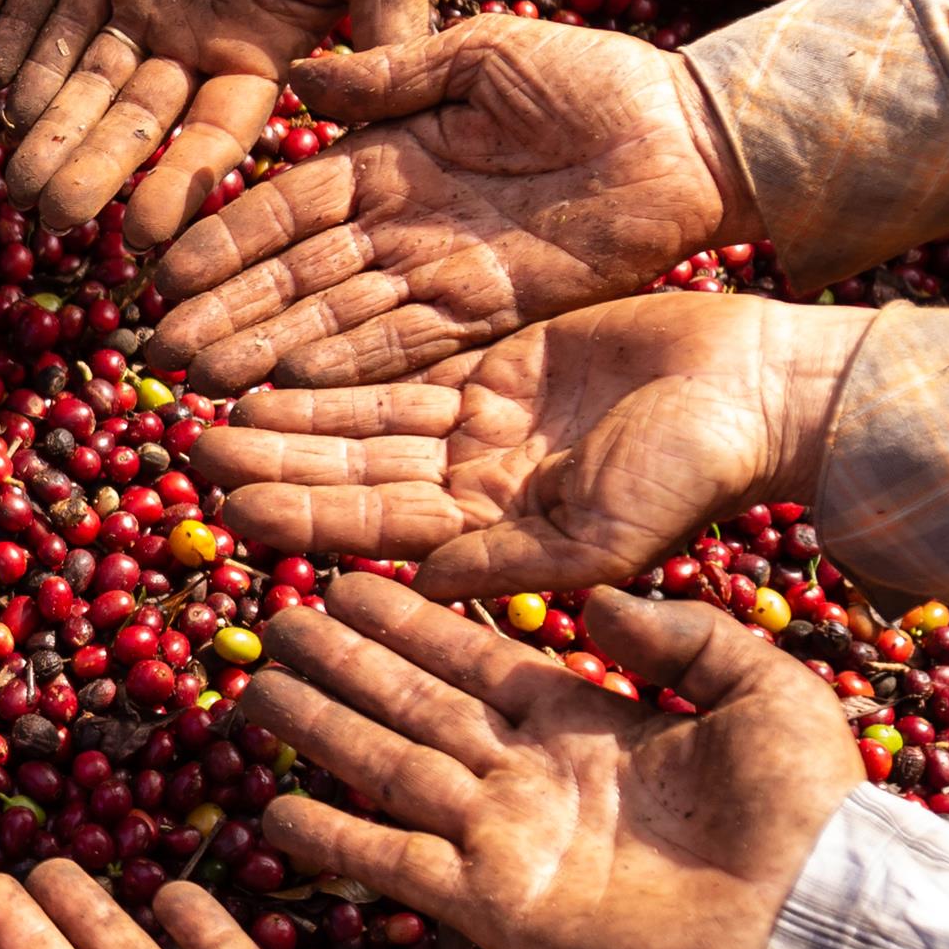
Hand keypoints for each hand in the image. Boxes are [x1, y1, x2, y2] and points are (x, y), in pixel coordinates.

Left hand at [4, 0, 437, 248]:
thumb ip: (388, 30)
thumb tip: (402, 122)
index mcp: (264, 55)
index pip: (215, 138)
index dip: (181, 185)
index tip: (146, 238)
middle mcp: (198, 41)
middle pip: (139, 124)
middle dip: (96, 171)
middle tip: (50, 222)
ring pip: (90, 81)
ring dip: (54, 130)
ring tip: (14, 182)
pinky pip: (59, 12)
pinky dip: (33, 54)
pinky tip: (3, 98)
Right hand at [143, 21, 758, 391]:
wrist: (692, 131)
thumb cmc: (594, 75)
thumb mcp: (485, 55)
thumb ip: (392, 74)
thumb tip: (296, 78)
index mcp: (392, 155)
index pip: (291, 205)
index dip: (228, 238)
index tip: (166, 270)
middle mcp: (405, 223)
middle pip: (299, 276)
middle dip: (230, 314)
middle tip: (160, 352)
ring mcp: (447, 272)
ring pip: (341, 318)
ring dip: (273, 352)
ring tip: (208, 384)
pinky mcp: (498, 312)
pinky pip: (414, 344)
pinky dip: (354, 366)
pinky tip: (297, 385)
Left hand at [191, 295, 868, 599]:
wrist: (760, 391)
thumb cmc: (698, 472)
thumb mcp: (606, 531)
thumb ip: (514, 560)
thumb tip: (425, 588)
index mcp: (493, 536)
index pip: (378, 526)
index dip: (305, 514)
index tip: (231, 508)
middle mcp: (474, 488)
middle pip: (353, 472)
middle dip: (274, 460)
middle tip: (188, 446)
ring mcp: (482, 428)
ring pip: (364, 419)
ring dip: (290, 414)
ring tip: (210, 402)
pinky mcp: (499, 368)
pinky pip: (404, 367)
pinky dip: (343, 367)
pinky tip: (278, 360)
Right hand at [247, 576, 862, 948]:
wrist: (821, 923)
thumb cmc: (808, 809)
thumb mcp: (760, 687)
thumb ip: (681, 634)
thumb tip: (597, 599)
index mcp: (588, 721)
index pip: (476, 659)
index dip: (412, 622)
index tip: (350, 583)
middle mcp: (531, 776)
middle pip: (414, 707)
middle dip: (345, 666)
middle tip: (277, 622)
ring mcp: (507, 841)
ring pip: (389, 770)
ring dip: (322, 734)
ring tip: (253, 693)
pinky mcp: (497, 907)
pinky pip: (398, 866)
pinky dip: (335, 844)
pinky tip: (274, 816)